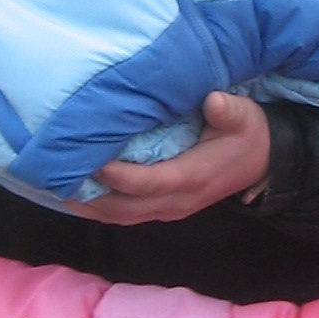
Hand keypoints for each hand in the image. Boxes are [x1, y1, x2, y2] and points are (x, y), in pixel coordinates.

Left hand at [67, 91, 271, 225]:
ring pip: (120, 216)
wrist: (263, 162)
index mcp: (192, 177)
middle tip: (55, 176)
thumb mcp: (245, 117)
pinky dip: (99, 207)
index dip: (117, 175)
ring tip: (55, 187)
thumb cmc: (247, 135)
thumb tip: (213, 101)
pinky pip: (125, 214)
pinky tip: (76, 194)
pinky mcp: (163, 208)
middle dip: (88, 195)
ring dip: (88, 205)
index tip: (90, 158)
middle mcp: (176, 201)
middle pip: (123, 207)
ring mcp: (169, 209)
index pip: (147, 182)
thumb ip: (228, 110)